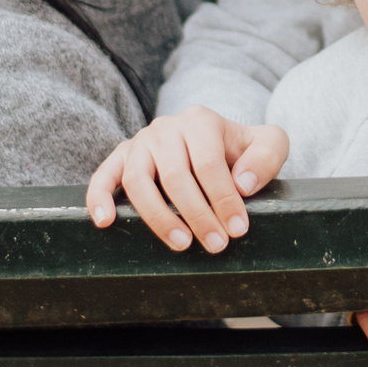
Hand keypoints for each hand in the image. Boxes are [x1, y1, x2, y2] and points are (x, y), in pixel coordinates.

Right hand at [84, 106, 287, 253]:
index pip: (208, 163)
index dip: (223, 198)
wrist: (215, 142)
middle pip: (175, 176)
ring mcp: (140, 142)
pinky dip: (99, 197)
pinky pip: (104, 176)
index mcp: (200, 121)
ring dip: (158, 217)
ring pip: (138, 180)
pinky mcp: (121, 157)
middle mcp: (166, 128)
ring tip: (181, 244)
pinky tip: (105, 222)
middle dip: (197, 215)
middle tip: (216, 244)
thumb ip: (267, 155)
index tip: (237, 228)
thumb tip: (243, 183)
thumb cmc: (241, 150)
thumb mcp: (268, 143)